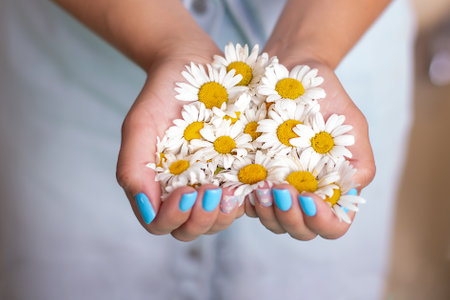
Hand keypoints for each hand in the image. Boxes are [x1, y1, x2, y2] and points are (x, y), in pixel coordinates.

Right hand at [116, 40, 244, 241]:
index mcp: (157, 185)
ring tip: (232, 190)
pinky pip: (243, 198)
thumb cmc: (162, 94)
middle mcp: (183, 190)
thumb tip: (146, 209)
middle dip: (201, 219)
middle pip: (190, 229)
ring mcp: (211, 183)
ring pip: (217, 221)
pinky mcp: (236, 172)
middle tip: (211, 193)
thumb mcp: (140, 125)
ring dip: (224, 213)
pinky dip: (248, 198)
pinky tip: (255, 184)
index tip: (187, 192)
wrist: (194, 64)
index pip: (160, 223)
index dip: (173, 217)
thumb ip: (133, 167)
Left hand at [245, 49, 375, 239]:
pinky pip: (245, 201)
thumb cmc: (326, 97)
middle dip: (289, 216)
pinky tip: (237, 185)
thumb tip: (348, 194)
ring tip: (261, 186)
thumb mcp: (351, 125)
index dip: (322, 222)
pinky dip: (242, 199)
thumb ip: (358, 162)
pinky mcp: (252, 176)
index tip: (308, 198)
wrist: (293, 71)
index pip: (333, 225)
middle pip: (299, 230)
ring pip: (271, 221)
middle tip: (281, 189)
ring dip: (265, 211)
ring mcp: (277, 188)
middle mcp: (304, 194)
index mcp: (332, 188)